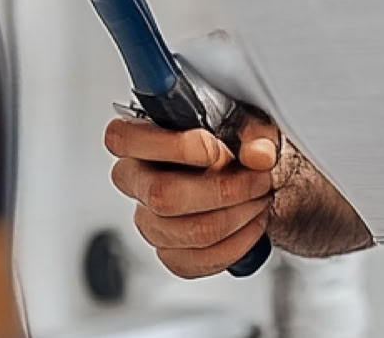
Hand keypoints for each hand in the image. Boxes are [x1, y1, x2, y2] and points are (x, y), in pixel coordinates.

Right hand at [106, 113, 277, 278]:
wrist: (248, 171)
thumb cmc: (234, 138)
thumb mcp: (248, 122)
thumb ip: (255, 134)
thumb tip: (258, 156)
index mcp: (140, 134)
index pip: (124, 138)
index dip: (172, 147)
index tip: (215, 148)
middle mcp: (136, 179)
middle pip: (162, 195)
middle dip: (222, 189)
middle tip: (257, 179)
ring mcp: (148, 220)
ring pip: (187, 231)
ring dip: (237, 216)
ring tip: (260, 197)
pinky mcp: (168, 252)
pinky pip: (196, 260)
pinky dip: (236, 244)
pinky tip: (252, 223)